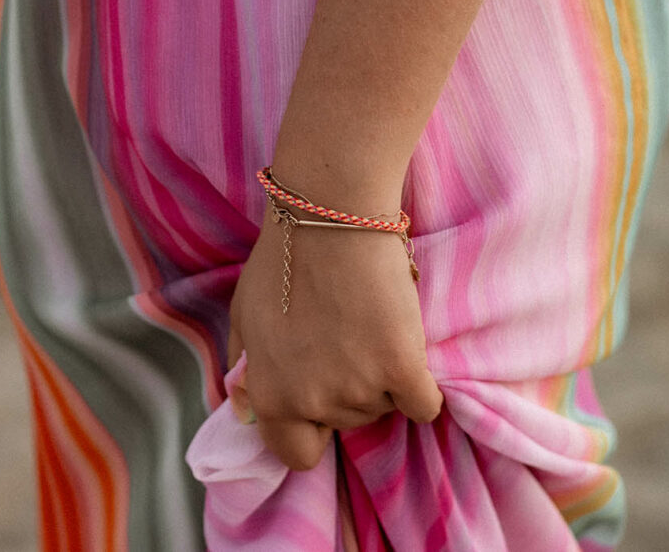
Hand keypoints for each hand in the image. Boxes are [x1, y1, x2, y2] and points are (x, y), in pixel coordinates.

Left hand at [227, 201, 442, 470]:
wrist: (330, 216)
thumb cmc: (283, 258)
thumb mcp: (243, 317)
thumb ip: (246, 370)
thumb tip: (249, 409)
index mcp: (271, 396)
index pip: (296, 453)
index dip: (311, 429)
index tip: (323, 398)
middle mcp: (313, 403)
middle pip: (348, 421)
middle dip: (351, 389)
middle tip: (350, 338)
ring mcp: (360, 388)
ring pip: (386, 407)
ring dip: (385, 379)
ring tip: (371, 326)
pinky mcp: (403, 368)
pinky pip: (424, 404)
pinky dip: (422, 386)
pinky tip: (407, 349)